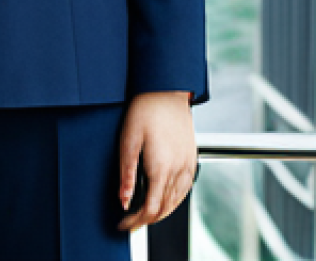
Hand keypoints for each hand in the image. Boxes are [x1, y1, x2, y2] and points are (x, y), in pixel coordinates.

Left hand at [117, 91, 196, 231]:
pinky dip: (173, 202)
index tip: (123, 225)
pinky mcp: (192, 160)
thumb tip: (123, 201)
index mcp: (161, 168)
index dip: (136, 221)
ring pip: (176, 202)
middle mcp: (179, 170)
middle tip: (129, 223)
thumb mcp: (128, 140)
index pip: (150, 208)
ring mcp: (188, 166)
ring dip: (159, 213)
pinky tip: (163, 200)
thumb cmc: (145, 110)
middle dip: (146, 220)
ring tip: (143, 215)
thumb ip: (126, 174)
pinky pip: (185, 190)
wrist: (166, 90)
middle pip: (164, 209)